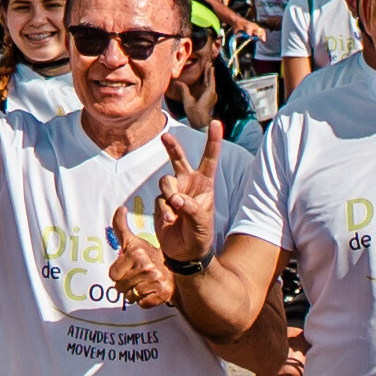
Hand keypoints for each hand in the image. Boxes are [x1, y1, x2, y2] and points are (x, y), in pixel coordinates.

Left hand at [109, 202, 178, 309]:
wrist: (173, 270)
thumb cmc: (148, 256)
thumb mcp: (133, 241)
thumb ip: (121, 226)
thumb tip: (120, 208)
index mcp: (137, 253)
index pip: (113, 275)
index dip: (119, 273)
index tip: (130, 268)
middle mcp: (147, 266)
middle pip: (119, 287)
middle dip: (126, 284)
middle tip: (137, 277)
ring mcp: (156, 281)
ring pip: (130, 296)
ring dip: (134, 293)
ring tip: (143, 283)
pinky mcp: (162, 294)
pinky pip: (142, 304)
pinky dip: (144, 300)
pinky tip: (150, 291)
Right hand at [150, 132, 216, 264]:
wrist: (185, 252)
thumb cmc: (200, 235)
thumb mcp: (202, 222)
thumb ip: (190, 208)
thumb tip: (175, 199)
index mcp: (205, 184)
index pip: (210, 159)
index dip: (213, 141)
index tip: (216, 123)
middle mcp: (189, 184)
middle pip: (178, 159)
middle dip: (172, 147)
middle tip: (165, 137)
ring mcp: (174, 192)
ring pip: (165, 181)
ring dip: (169, 194)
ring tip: (175, 209)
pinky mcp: (162, 203)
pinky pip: (159, 199)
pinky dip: (164, 209)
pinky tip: (169, 220)